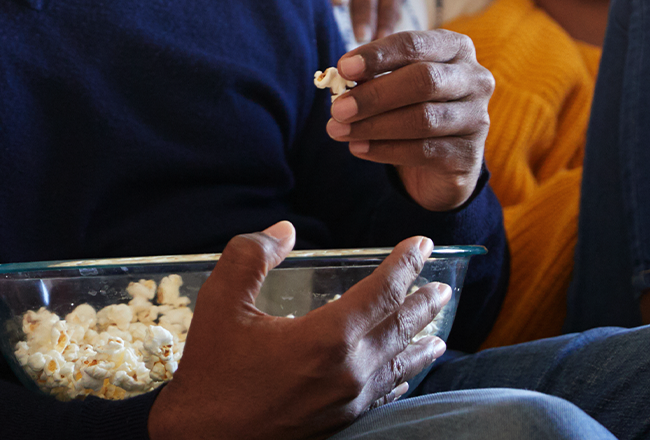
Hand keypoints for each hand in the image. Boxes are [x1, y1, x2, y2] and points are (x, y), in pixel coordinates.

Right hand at [147, 223, 448, 439]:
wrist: (205, 439)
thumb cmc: (212, 371)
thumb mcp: (220, 302)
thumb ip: (251, 256)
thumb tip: (284, 231)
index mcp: (328, 337)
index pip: (383, 290)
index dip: (405, 263)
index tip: (422, 244)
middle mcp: (351, 370)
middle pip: (402, 328)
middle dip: (425, 304)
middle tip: (444, 288)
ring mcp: (350, 401)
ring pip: (401, 366)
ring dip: (422, 344)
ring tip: (440, 334)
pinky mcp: (342, 423)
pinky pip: (385, 396)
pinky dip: (402, 380)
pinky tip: (404, 377)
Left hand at [325, 30, 490, 211]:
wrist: (439, 159)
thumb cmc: (410, 105)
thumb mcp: (392, 82)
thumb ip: (373, 75)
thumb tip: (343, 76)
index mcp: (455, 48)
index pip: (414, 44)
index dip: (378, 55)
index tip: (343, 68)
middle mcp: (474, 79)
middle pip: (423, 80)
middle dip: (374, 95)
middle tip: (337, 109)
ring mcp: (477, 117)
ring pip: (423, 119)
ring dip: (373, 126)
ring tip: (338, 130)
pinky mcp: (469, 154)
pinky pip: (424, 151)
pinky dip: (384, 150)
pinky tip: (358, 148)